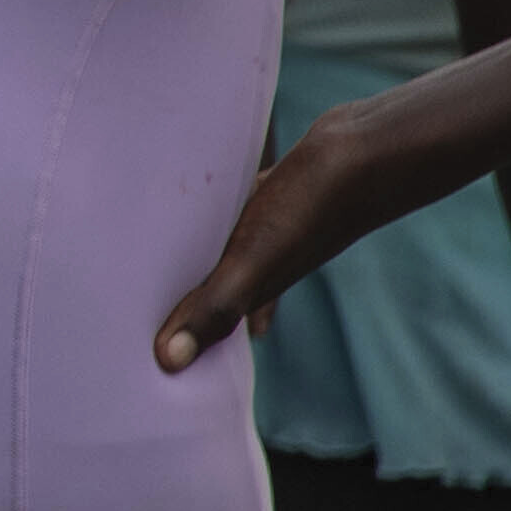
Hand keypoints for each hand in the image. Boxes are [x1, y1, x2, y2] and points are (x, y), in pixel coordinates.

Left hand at [161, 98, 427, 370]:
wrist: (372, 148)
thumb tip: (169, 362)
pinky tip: (198, 201)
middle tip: (139, 313)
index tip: (146, 358)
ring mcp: (272, 226)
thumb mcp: (254, 261)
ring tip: (156, 261)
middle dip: (182, 301)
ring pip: (222, 250)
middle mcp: (265, 260)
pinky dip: (213, 213)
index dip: (184, 340)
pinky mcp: (275, 189)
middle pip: (213, 289)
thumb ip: (216, 307)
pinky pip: (234, 208)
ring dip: (194, 256)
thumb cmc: (312, 207)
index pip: (214, 326)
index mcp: (257, 286)